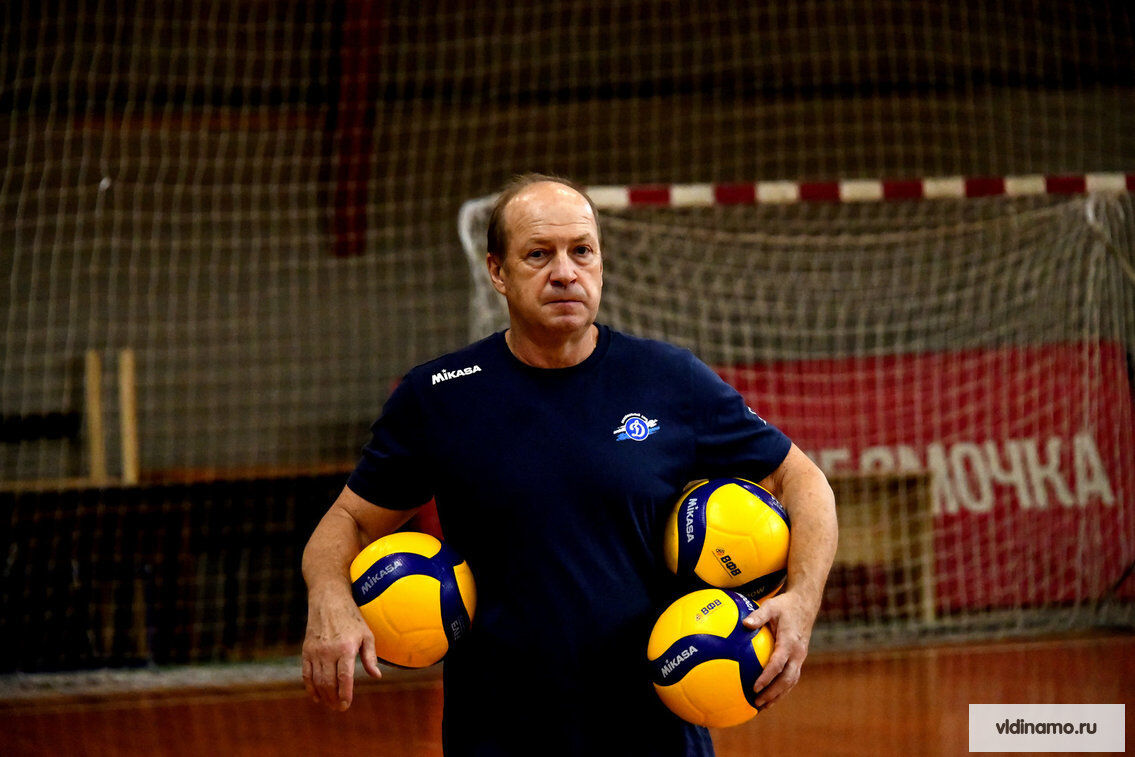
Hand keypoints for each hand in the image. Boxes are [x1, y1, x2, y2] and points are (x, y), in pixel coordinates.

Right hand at [301, 586, 382, 710]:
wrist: (328, 600)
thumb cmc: (351, 618)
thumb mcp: (366, 634)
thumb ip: (370, 657)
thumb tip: (376, 676)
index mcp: (346, 648)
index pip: (344, 678)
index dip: (345, 694)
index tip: (346, 705)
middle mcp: (329, 651)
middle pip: (329, 683)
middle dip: (334, 699)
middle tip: (339, 707)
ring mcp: (315, 651)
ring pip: (317, 680)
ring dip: (323, 696)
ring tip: (330, 704)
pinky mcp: (306, 650)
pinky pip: (306, 674)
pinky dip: (310, 687)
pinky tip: (316, 696)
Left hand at [741, 590, 816, 710]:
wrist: (805, 605)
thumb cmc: (784, 605)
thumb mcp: (771, 606)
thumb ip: (758, 615)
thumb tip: (745, 624)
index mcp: (790, 642)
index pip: (778, 664)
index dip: (767, 677)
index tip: (755, 687)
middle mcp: (797, 653)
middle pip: (787, 679)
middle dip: (773, 693)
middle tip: (757, 702)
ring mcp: (800, 657)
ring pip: (791, 682)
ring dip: (778, 695)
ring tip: (762, 706)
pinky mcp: (798, 659)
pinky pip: (791, 677)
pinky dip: (781, 688)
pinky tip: (769, 694)